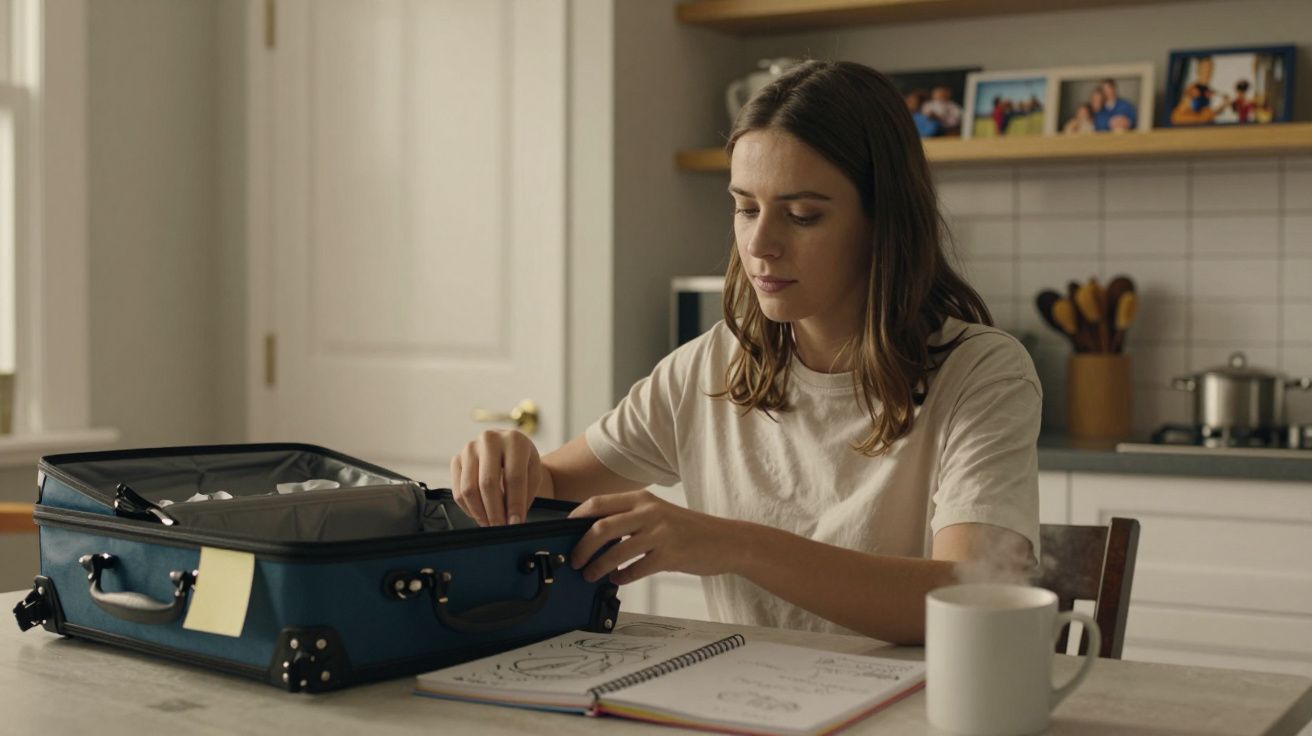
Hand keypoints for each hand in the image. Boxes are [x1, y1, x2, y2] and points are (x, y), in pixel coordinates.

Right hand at [450, 429, 544, 525]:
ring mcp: (470, 448)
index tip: (516, 522)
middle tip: (501, 527)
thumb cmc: (524, 464)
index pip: (513, 477)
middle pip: (488, 483)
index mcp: (514, 440)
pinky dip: (468, 508)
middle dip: (495, 512)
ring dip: (480, 513)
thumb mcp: (533, 474)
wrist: (510, 450)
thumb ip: (525, 495)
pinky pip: (458, 491)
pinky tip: (480, 515)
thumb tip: (512, 521)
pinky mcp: (457, 459)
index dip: (514, 504)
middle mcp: (489, 440)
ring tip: (491, 524)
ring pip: (469, 489)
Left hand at [567, 490, 741, 584]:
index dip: (576, 519)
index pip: (597, 503)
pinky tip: (618, 580)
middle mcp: (649, 511)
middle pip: (601, 527)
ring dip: (598, 566)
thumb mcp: (657, 514)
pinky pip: (636, 569)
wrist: (726, 541)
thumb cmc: (687, 530)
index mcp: (641, 498)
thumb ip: (629, 519)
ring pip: (616, 550)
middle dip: (581, 547)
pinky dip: (622, 577)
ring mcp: (660, 533)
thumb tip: (592, 537)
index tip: (565, 534)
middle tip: (575, 561)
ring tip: (590, 576)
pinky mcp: (670, 555)